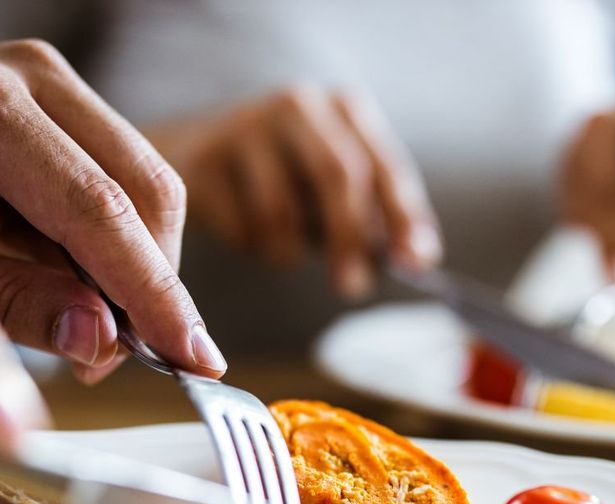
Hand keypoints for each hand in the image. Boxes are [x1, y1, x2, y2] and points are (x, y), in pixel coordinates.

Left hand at [0, 40, 225, 382]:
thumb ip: (6, 302)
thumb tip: (99, 339)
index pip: (99, 209)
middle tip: (132, 356)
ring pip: (145, 181)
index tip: (193, 357)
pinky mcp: (62, 102)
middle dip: (155, 281)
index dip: (153, 291)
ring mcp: (51, 83)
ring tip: (90, 322)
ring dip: (137, 263)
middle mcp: (31, 78)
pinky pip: (121, 175)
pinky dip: (114, 240)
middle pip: (146, 187)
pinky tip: (74, 274)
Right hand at [147, 86, 441, 296]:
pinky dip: (250, 246)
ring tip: (281, 249)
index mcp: (344, 108)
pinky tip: (244, 231)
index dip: (403, 216)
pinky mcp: (205, 158)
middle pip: (336, 175)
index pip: (383, 166)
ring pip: (281, 211)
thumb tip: (420, 259)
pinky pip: (240, 227)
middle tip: (352, 287)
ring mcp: (245, 125)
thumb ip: (376, 218)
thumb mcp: (334, 188)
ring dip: (288, 251)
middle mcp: (298, 105)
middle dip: (349, 239)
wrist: (194, 152)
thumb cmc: (284, 179)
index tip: (415, 262)